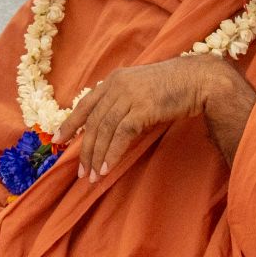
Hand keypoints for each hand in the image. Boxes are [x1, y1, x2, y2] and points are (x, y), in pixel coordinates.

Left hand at [51, 56, 237, 180]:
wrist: (198, 80)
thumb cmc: (172, 87)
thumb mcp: (140, 89)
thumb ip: (123, 101)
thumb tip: (108, 127)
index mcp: (113, 80)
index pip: (85, 104)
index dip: (70, 122)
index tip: (58, 139)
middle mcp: (117, 85)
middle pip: (93, 122)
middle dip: (85, 149)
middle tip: (81, 172)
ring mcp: (129, 95)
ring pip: (104, 130)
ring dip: (97, 156)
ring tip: (93, 176)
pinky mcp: (142, 108)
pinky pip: (121, 135)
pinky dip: (112, 153)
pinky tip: (107, 168)